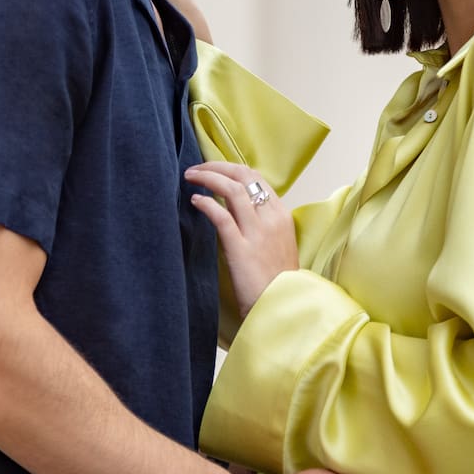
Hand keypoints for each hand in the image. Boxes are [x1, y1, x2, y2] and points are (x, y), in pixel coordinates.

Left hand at [186, 161, 296, 320]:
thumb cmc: (276, 279)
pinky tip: (195, 201)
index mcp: (282, 215)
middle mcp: (271, 218)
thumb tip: (232, 204)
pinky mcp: (241, 248)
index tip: (214, 169)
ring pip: (232, 189)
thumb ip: (259, 221)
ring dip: (208, 177)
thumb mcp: (276, 243)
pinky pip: (221, 216)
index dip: (231, 168)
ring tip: (191, 176)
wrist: (282, 307)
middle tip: (197, 168)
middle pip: (243, 176)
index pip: (256, 177)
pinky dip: (206, 203)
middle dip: (217, 166)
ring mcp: (257, 232)